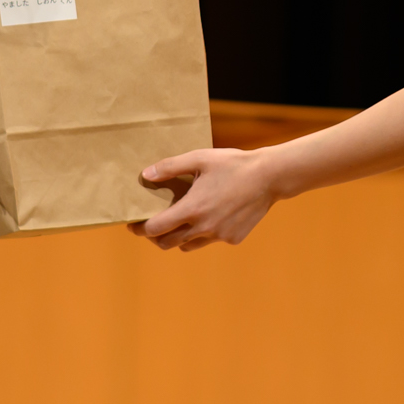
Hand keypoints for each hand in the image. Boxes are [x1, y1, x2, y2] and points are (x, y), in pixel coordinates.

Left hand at [131, 146, 280, 250]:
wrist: (270, 177)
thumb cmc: (233, 164)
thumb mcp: (199, 158)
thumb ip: (170, 167)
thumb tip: (145, 176)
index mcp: (192, 209)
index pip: (155, 229)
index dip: (140, 229)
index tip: (133, 225)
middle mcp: (204, 227)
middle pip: (167, 243)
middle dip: (155, 237)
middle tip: (151, 226)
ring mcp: (219, 236)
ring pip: (188, 245)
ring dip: (179, 237)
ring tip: (178, 223)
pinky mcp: (233, 238)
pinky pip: (210, 241)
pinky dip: (204, 233)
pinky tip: (210, 217)